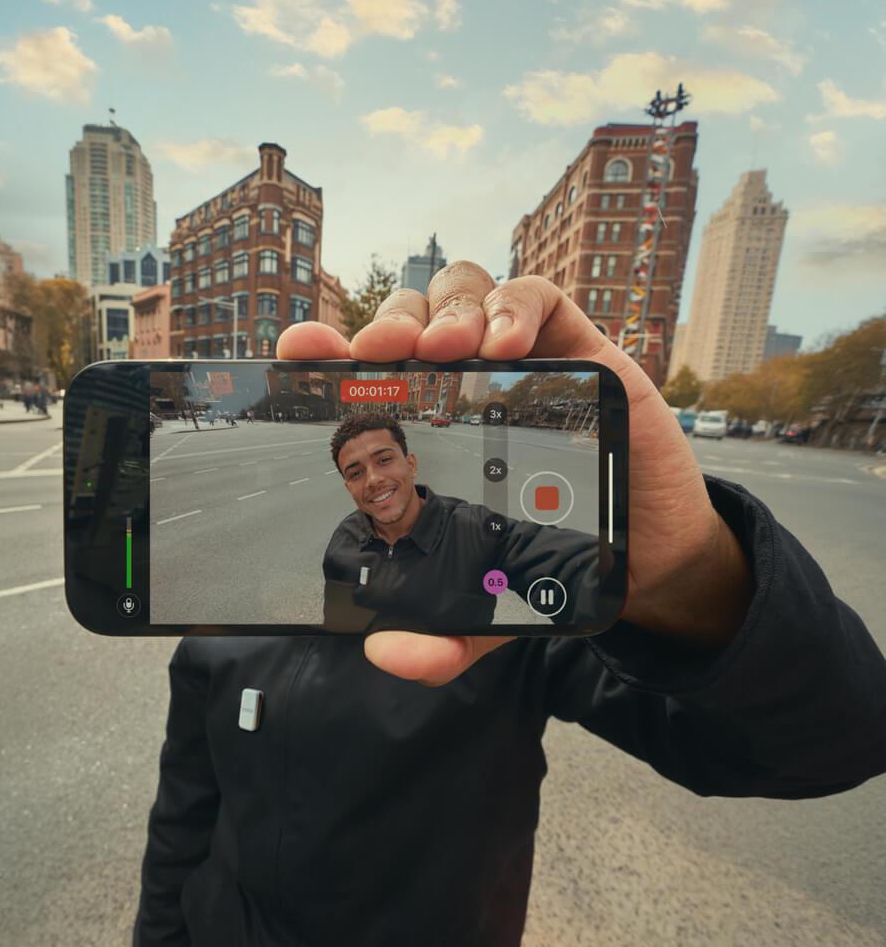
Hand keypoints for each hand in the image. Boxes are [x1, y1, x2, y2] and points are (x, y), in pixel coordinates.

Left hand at [278, 262, 751, 685]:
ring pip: (462, 294)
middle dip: (384, 328)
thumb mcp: (485, 608)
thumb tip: (381, 652)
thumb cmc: (556, 561)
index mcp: (429, 432)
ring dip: (442, 313)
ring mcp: (518, 364)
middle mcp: (465, 389)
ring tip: (442, 351)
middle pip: (408, 323)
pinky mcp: (575, 352)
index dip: (328, 353)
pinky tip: (504, 344)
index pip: (368, 376)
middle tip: (375, 356)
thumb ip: (439, 638)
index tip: (298, 351)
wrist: (647, 557)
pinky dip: (512, 307)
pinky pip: (536, 298)